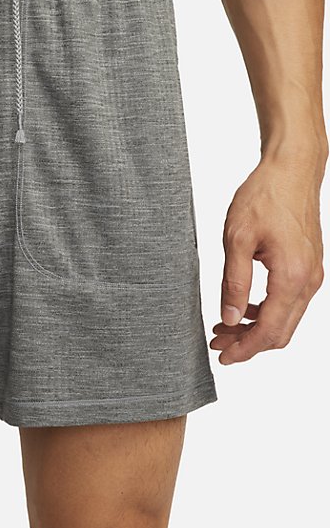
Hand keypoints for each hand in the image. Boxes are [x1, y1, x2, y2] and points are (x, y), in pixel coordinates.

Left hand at [212, 155, 324, 364]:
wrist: (290, 171)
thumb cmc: (264, 197)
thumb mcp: (236, 239)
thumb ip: (233, 282)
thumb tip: (229, 318)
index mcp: (291, 277)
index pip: (270, 331)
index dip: (245, 349)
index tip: (222, 357)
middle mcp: (308, 281)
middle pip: (281, 332)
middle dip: (247, 343)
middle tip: (216, 342)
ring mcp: (311, 275)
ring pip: (285, 319)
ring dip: (255, 328)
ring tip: (223, 326)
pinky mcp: (307, 267)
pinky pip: (289, 302)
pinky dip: (266, 312)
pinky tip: (242, 307)